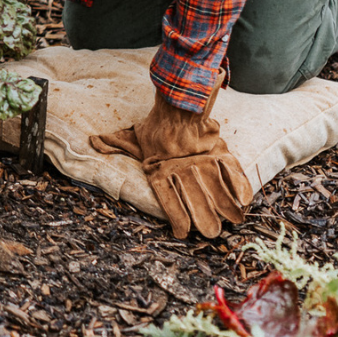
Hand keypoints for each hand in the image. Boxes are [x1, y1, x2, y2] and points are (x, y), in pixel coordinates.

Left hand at [90, 75, 252, 237]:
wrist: (177, 103)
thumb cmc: (154, 127)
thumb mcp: (133, 137)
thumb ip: (116, 144)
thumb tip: (94, 142)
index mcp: (160, 170)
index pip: (168, 200)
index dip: (176, 219)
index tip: (181, 233)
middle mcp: (182, 169)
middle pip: (196, 199)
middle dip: (205, 219)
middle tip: (212, 233)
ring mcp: (202, 161)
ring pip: (216, 189)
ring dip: (225, 207)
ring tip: (233, 222)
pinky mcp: (219, 151)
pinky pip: (232, 171)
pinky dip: (239, 185)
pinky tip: (243, 200)